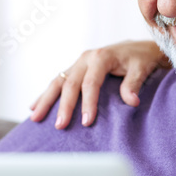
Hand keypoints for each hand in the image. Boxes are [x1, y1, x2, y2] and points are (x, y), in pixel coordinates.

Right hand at [30, 40, 166, 127]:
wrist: (138, 48)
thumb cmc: (140, 59)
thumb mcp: (141, 69)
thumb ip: (134, 84)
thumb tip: (131, 102)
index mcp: (101, 57)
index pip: (90, 83)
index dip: (88, 103)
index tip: (86, 122)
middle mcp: (86, 58)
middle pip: (70, 83)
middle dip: (64, 106)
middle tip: (59, 126)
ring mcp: (78, 63)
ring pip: (58, 81)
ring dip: (46, 100)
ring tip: (35, 117)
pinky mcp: (75, 69)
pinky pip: (58, 82)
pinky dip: (46, 94)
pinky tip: (34, 107)